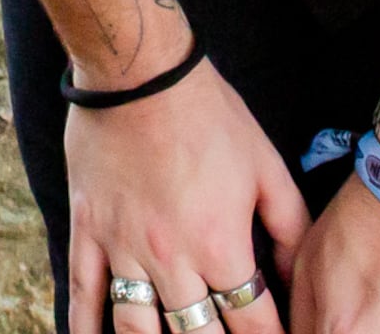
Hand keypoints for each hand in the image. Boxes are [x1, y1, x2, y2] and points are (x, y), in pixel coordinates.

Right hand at [68, 58, 305, 333]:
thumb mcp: (266, 166)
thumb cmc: (208, 114)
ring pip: (138, 330)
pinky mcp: (89, 231)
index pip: (253, 324)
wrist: (141, 71)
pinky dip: (86, 328)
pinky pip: (83, 294)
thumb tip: (296, 277)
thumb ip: (290, 227)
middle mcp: (172, 259)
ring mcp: (124, 249)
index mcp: (221, 245)